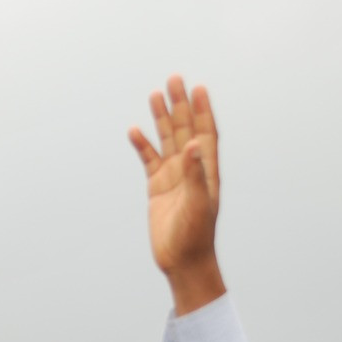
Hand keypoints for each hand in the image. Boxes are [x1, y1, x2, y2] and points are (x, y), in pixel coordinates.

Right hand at [128, 75, 225, 314]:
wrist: (183, 262)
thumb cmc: (196, 236)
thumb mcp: (197, 204)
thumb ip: (196, 173)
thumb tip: (196, 143)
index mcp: (206, 171)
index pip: (206, 134)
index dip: (203, 111)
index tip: (198, 88)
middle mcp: (191, 170)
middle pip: (185, 130)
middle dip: (180, 105)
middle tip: (174, 79)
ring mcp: (174, 178)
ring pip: (167, 141)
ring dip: (162, 119)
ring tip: (155, 94)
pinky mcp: (157, 188)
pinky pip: (149, 161)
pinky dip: (142, 146)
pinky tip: (134, 130)